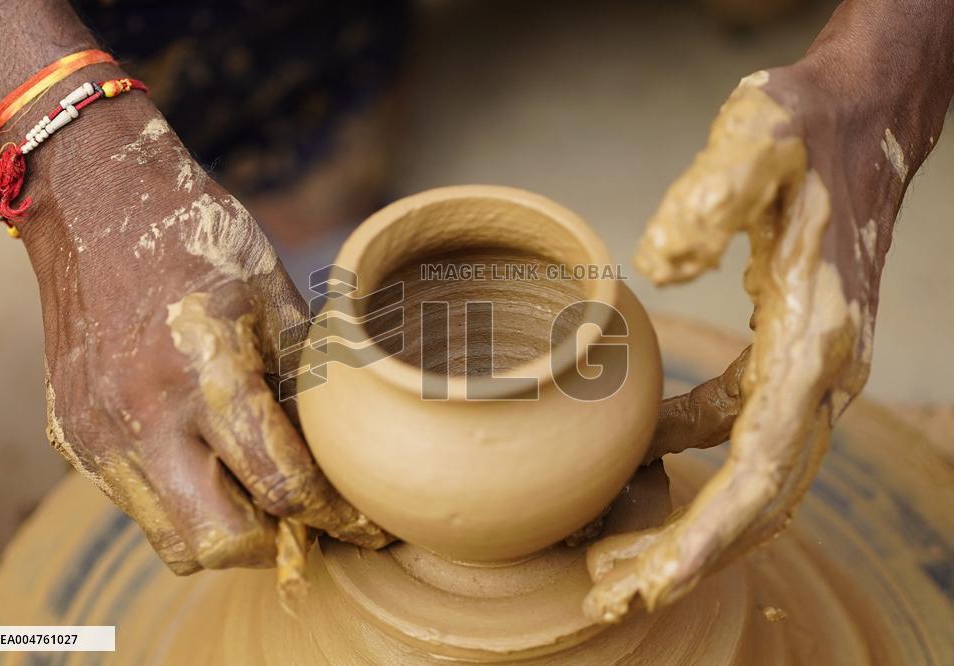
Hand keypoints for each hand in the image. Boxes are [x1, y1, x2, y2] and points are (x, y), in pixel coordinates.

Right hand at [27, 87, 388, 575]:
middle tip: (312, 521)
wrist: (98, 205)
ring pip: (173, 540)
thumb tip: (344, 456)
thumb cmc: (201, 243)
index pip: (283, 485)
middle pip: (222, 542)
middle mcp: (143, 416)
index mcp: (206, 370)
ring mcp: (97, 433)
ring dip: (228, 532)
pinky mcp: (71, 437)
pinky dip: (183, 501)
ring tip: (260, 493)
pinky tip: (208, 460)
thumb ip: (309, 386)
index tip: (368, 526)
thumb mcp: (278, 300)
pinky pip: (137, 505)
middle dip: (278, 544)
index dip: (338, 516)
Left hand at [584, 52, 945, 620]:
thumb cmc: (809, 129)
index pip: (763, 465)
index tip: (652, 582)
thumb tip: (657, 266)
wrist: (861, 120)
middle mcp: (823, 372)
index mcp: (817, 338)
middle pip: (759, 497)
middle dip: (687, 555)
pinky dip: (696, 457)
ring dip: (691, 524)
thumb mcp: (759, 136)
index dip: (709, 533)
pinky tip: (648, 454)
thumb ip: (710, 198)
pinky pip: (741, 431)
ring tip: (616, 556)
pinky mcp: (789, 358)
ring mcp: (810, 372)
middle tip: (607, 592)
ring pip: (754, 476)